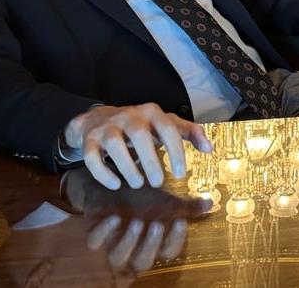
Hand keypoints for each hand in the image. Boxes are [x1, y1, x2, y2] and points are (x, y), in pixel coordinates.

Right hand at [64, 103, 212, 190]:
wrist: (97, 119)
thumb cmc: (140, 126)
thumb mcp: (165, 124)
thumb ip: (189, 132)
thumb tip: (209, 149)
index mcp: (152, 113)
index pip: (168, 128)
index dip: (175, 150)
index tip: (180, 173)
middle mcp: (129, 116)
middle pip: (140, 135)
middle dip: (150, 160)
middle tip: (158, 183)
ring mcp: (107, 127)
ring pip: (114, 144)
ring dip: (127, 167)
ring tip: (138, 184)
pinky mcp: (89, 139)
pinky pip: (92, 155)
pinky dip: (102, 172)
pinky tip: (115, 185)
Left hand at [64, 166, 210, 274]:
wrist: (112, 183)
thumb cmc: (143, 194)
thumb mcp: (165, 199)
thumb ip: (186, 205)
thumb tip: (211, 203)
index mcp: (153, 242)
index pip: (169, 252)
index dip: (175, 240)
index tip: (180, 220)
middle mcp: (134, 247)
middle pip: (143, 262)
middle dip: (149, 245)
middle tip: (156, 225)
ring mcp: (113, 242)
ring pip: (118, 257)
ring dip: (128, 241)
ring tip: (136, 221)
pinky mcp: (95, 233)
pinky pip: (95, 242)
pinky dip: (104, 232)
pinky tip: (115, 217)